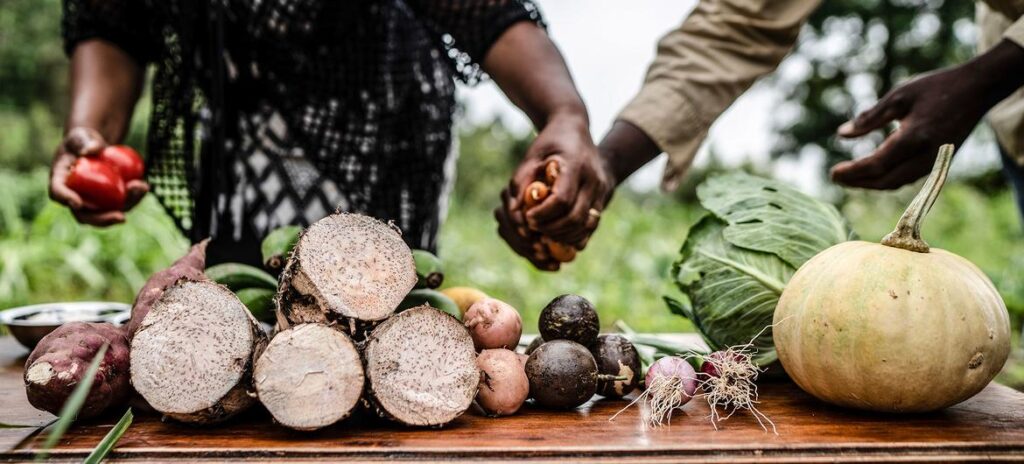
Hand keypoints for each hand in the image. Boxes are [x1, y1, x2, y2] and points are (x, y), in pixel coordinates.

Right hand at [49, 127, 148, 225]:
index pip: (57, 192)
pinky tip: (145, 187)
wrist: (94, 148)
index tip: (77, 202)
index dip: (65, 199)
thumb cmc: (83, 140)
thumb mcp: (81, 136)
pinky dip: (134, 198)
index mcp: (60, 180)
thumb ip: (83, 141)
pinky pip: (121, 205)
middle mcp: (74, 196)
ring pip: (107, 214)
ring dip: (126, 206)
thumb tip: (90, 151)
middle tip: (121, 217)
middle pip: (84, 215)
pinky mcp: (108, 202)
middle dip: (102, 220)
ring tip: (141, 188)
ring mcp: (92, 202)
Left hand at [495, 114, 612, 268]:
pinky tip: (558, 235)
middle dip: (551, 229)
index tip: (528, 217)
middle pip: (575, 217)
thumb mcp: (531, 156)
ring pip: (586, 225)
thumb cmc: (549, 142)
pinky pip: (591, 224)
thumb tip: (514, 212)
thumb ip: (520, 182)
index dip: (543, 214)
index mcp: (575, 165)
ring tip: (544, 233)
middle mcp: (592, 179)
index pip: (562, 199)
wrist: (575, 129)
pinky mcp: (602, 198)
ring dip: (564, 235)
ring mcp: (601, 190)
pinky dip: (575, 235)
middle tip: (533, 228)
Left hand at [833, 40, 1023, 189]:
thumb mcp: (899, 96)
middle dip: (858, 182)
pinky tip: (872, 172)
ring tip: (849, 177)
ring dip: (871, 183)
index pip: (878, 164)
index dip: (853, 172)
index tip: (833, 172)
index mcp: (916, 137)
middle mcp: (927, 155)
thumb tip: (841, 134)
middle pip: (886, 180)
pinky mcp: (939, 162)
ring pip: (897, 182)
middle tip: (836, 177)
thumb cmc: (937, 88)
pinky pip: (908, 178)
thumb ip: (870, 118)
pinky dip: (887, 178)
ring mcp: (935, 162)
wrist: (978, 89)